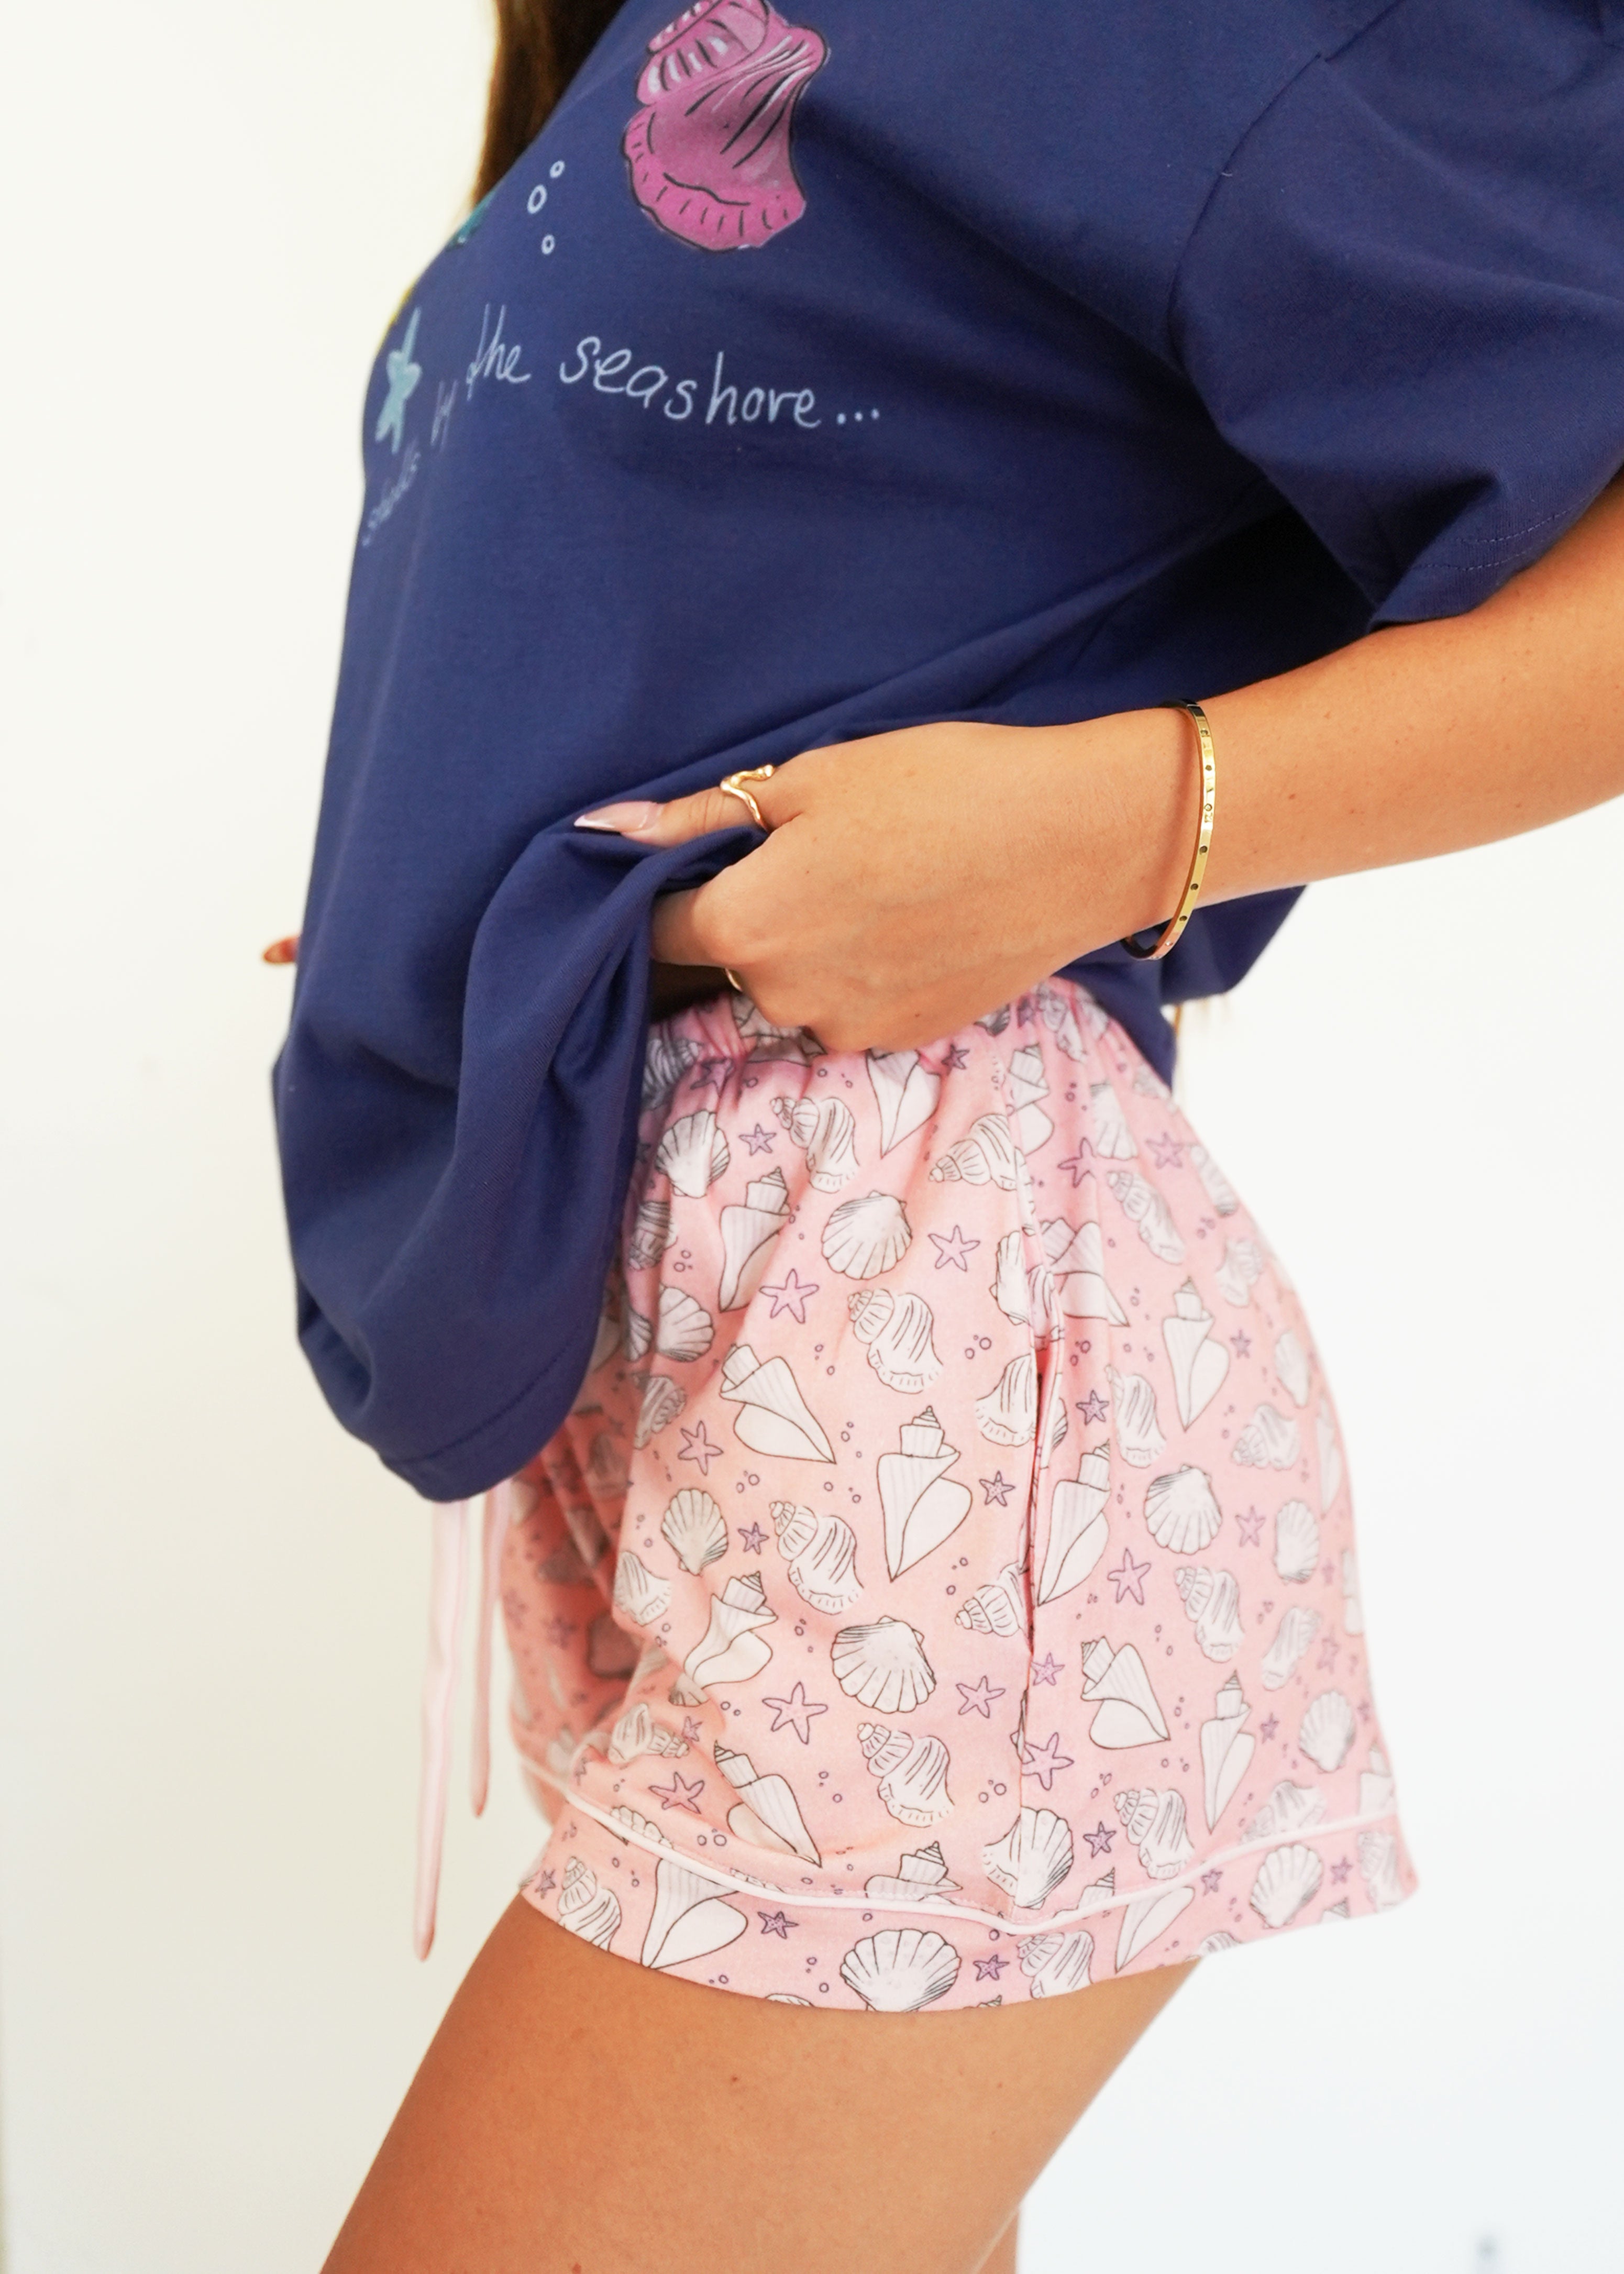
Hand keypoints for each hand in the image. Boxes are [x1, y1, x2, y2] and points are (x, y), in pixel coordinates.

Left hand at [576, 714, 1194, 1051]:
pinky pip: (852, 1006)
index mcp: (745, 928)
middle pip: (731, 961)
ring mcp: (846, 1028)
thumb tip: (600, 830)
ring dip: (813, 946)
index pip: (657, 929)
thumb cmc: (943, 786)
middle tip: (824, 850)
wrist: (1081, 840)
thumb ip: (700, 819)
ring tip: (882, 881)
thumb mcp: (811, 778)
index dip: (671, 888)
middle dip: (754, 913)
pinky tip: (916, 918)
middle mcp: (783, 998)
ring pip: (795, 987)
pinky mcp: (904, 1040)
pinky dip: (866, 969)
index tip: (704, 858)